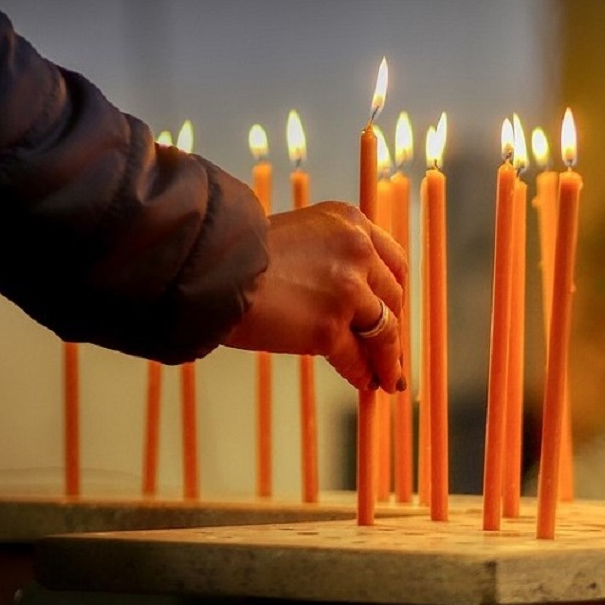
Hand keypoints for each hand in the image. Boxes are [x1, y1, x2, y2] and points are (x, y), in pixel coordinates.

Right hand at [223, 201, 406, 392]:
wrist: (210, 270)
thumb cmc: (240, 256)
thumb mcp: (298, 236)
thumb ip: (330, 256)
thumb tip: (351, 297)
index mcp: (351, 222)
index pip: (392, 261)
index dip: (393, 292)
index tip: (393, 311)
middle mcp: (357, 251)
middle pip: (392, 297)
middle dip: (392, 327)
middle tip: (389, 350)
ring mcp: (347, 289)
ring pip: (384, 331)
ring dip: (387, 359)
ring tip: (386, 378)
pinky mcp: (329, 327)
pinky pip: (356, 357)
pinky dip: (362, 372)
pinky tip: (364, 382)